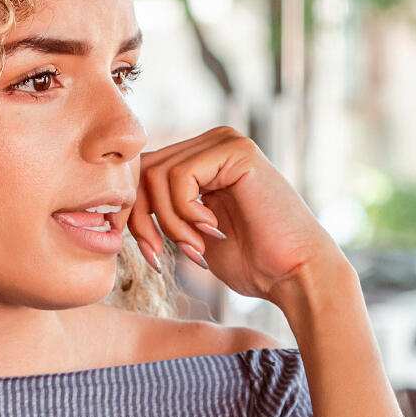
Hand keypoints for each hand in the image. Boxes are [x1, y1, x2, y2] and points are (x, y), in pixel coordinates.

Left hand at [128, 127, 344, 309]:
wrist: (295, 275)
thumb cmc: (252, 263)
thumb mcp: (192, 234)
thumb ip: (164, 211)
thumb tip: (120, 203)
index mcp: (204, 159)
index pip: (143, 173)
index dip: (135, 216)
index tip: (151, 256)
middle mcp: (214, 142)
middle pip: (143, 170)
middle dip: (143, 221)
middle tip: (160, 257)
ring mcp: (226, 142)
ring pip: (157, 174)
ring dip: (168, 223)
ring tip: (195, 248)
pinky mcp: (236, 150)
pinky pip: (179, 177)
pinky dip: (184, 213)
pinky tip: (212, 230)